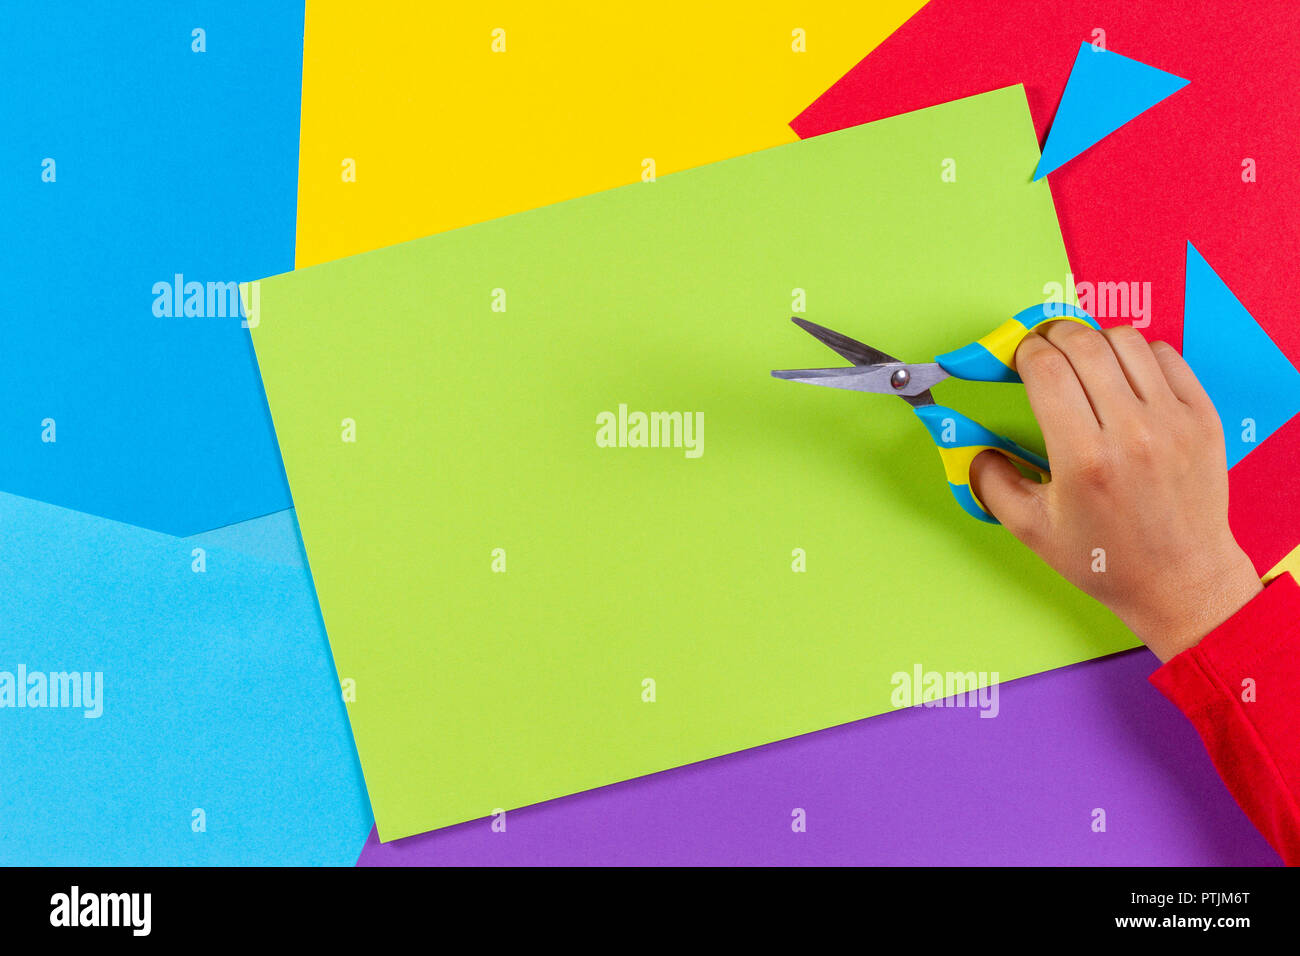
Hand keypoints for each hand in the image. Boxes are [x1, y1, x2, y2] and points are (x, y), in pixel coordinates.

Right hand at [970, 322, 1261, 661]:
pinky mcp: (1202, 418)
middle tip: (1042, 347)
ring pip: (1126, 341)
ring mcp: (1173, 421)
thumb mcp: (1031, 530)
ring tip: (1082, 357)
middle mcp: (1131, 433)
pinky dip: (1139, 351)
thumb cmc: (1106, 558)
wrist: (1179, 579)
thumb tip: (973, 449)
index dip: (1023, 352)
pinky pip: (1168, 355)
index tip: (1017, 357)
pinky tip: (1123, 371)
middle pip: (1083, 345)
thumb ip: (991, 483)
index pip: (1046, 368)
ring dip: (1094, 339)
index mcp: (1084, 459)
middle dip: (1053, 335)